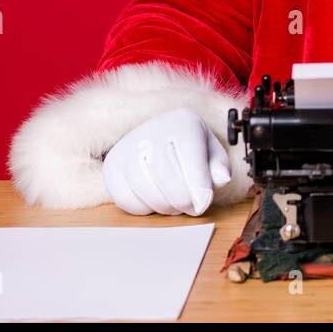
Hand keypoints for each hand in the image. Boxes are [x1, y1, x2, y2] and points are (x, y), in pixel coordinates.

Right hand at [102, 108, 232, 215]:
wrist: (158, 134)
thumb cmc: (189, 147)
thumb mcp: (212, 151)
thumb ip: (219, 167)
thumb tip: (221, 180)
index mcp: (182, 123)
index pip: (190, 157)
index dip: (199, 185)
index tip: (203, 204)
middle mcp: (151, 131)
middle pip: (168, 179)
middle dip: (184, 201)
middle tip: (192, 206)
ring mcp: (127, 148)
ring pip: (146, 191)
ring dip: (165, 207)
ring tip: (175, 203)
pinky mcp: (112, 167)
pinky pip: (126, 200)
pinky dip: (143, 208)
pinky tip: (155, 200)